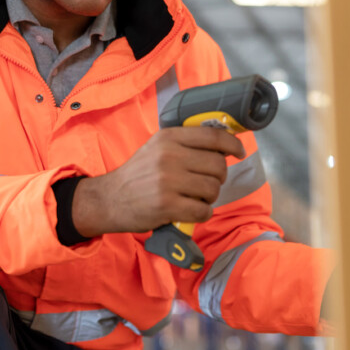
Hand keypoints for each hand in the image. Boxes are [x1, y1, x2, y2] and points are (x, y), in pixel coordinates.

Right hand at [71, 127, 245, 236]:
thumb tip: (222, 145)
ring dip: (210, 197)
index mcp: (169, 138)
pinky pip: (203, 210)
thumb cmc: (138, 174)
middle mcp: (169, 156)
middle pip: (217, 165)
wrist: (110, 199)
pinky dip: (203, 213)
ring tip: (196, 198)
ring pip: (213, 188)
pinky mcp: (168, 205)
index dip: (232, 144)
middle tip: (206, 183)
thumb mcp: (156, 147)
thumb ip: (184, 144)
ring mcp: (168, 181)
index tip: (239, 152)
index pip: (213, 136)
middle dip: (218, 177)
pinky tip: (192, 211)